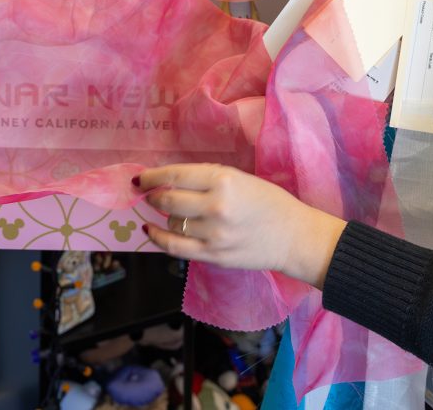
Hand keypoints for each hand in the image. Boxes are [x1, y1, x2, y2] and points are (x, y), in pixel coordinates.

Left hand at [136, 164, 346, 287]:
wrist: (292, 236)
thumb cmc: (268, 201)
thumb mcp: (239, 178)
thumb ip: (205, 179)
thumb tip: (168, 181)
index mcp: (224, 181)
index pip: (175, 176)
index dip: (151, 177)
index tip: (140, 178)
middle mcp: (215, 207)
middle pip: (168, 201)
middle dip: (152, 197)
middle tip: (147, 194)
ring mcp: (213, 235)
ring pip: (170, 224)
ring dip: (165, 217)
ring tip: (170, 214)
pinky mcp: (213, 256)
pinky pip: (175, 248)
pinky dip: (158, 239)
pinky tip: (151, 233)